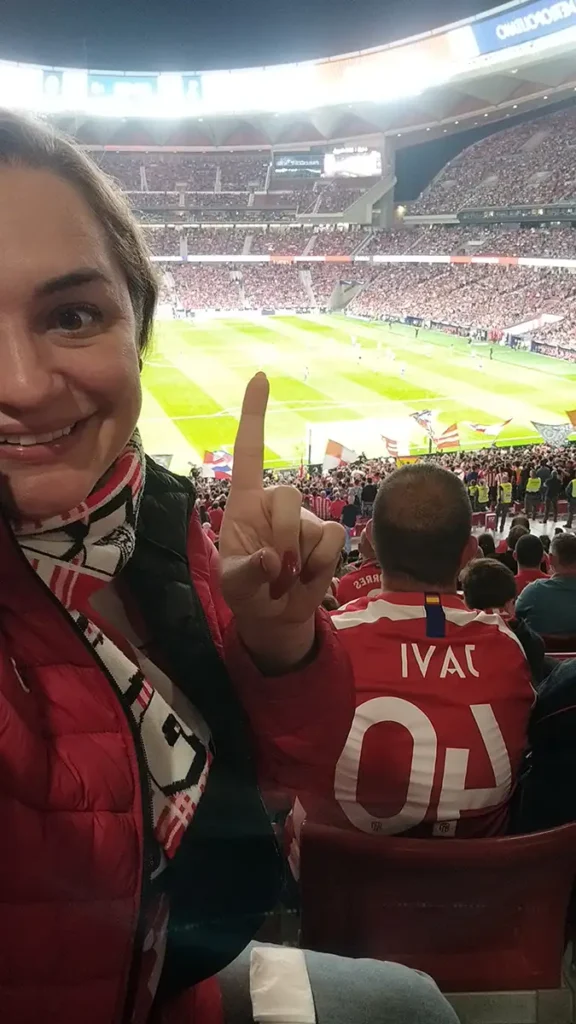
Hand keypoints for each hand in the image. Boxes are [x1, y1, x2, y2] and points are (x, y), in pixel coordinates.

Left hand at [219, 373, 343, 665]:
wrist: (275, 615)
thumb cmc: (246, 590)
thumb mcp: (234, 585)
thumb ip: (246, 572)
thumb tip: (271, 559)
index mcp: (244, 502)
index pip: (248, 451)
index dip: (254, 414)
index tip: (260, 376)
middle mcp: (276, 503)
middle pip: (287, 496)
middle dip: (280, 537)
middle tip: (273, 571)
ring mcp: (305, 519)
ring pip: (309, 526)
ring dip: (297, 561)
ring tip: (286, 578)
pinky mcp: (328, 536)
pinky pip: (332, 541)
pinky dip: (319, 565)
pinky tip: (308, 575)